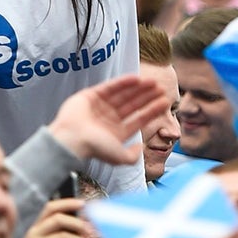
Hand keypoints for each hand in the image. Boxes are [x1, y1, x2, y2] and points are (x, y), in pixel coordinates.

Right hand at [47, 76, 170, 167]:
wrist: (72, 138)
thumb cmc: (94, 148)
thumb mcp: (119, 158)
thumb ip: (132, 156)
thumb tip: (140, 147)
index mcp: (116, 133)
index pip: (138, 119)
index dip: (152, 110)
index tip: (165, 102)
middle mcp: (109, 119)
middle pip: (133, 105)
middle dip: (147, 97)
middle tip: (161, 88)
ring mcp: (100, 107)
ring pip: (123, 95)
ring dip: (139, 88)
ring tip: (153, 82)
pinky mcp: (90, 96)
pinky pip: (109, 87)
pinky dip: (123, 82)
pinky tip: (136, 79)